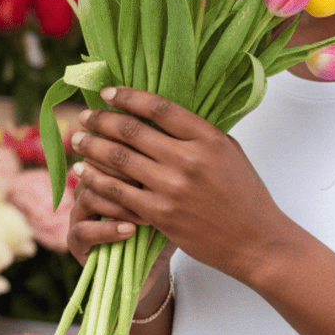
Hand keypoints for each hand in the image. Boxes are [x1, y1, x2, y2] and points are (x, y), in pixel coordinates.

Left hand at [68, 86, 288, 281]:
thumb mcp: (230, 153)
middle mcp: (189, 159)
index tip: (109, 93)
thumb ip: (199, 134)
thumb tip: (164, 116)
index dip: (128, 97)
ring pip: (119, 159)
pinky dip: (96, 179)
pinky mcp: (160, 214)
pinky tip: (83, 172)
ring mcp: (172, 187)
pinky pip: (117, 192)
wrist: (255, 241)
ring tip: (79, 140)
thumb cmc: (245, 196)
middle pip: (132, 130)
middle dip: (102, 120)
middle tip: (85, 116)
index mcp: (208, 138)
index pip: (159, 108)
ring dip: (92, 147)